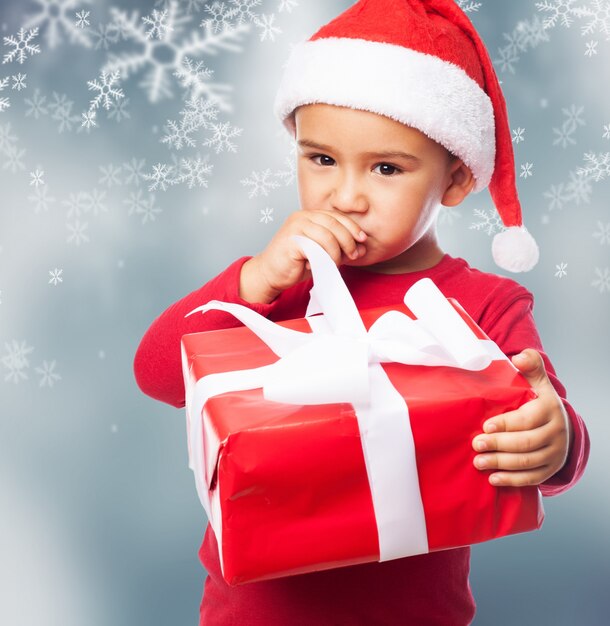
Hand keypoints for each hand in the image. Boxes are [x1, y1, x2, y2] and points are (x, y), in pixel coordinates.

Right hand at [240, 209, 366, 302]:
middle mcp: (302, 217)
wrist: (270, 274)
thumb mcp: (322, 253)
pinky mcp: (292, 240)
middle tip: (353, 255)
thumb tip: (362, 248)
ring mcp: (296, 227)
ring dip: (336, 254)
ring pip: (328, 237)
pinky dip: (322, 259)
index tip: (362, 240)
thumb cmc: (295, 263)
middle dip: (348, 241)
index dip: (352, 227)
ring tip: (332, 264)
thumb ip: (339, 248)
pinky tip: (316, 265)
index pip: (337, 217)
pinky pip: (317, 248)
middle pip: (335, 224)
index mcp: (310, 216)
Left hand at [472, 349, 571, 486]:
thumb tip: (520, 357)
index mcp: (550, 408)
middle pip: (526, 443)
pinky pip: (532, 478)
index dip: (505, 424)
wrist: (561, 424)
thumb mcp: (537, 380)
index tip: (485, 425)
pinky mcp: (551, 468)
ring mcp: (555, 453)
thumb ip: (531, 364)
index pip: (527, 420)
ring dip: (501, 464)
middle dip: (498, 445)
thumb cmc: (538, 400)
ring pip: (527, 462)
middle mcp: (557, 432)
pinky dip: (512, 480)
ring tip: (478, 462)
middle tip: (476, 445)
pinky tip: (493, 479)